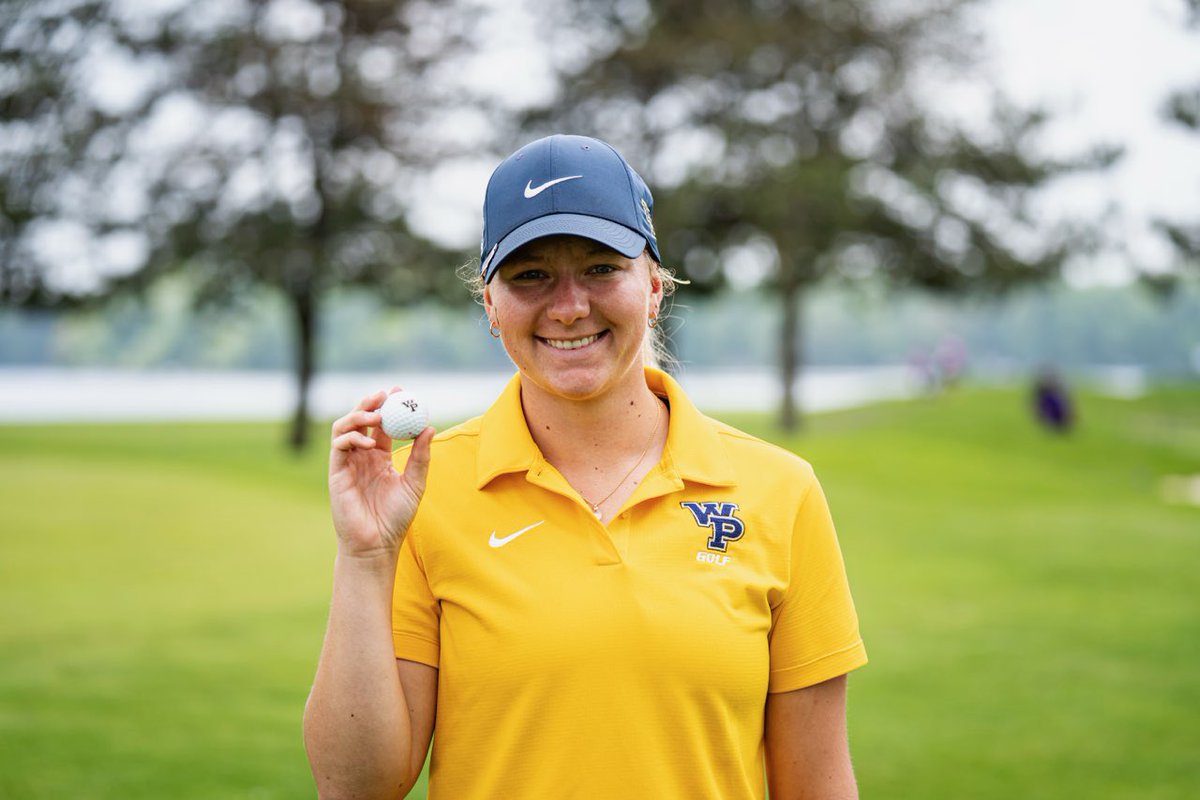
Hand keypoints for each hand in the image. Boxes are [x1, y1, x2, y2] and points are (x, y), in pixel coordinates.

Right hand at [328, 387, 433, 560]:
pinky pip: (339, 446)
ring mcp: (348, 463)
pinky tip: (367, 442)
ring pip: (345, 427)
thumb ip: (421, 457)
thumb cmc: (395, 518)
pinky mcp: (336, 472)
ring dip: (359, 415)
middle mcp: (363, 457)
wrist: (376, 544)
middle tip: (385, 394)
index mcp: (381, 458)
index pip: (383, 426)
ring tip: (377, 415)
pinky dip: (351, 437)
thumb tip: (429, 427)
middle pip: (362, 420)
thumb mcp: (414, 484)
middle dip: (371, 403)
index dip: (390, 407)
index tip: (401, 393)